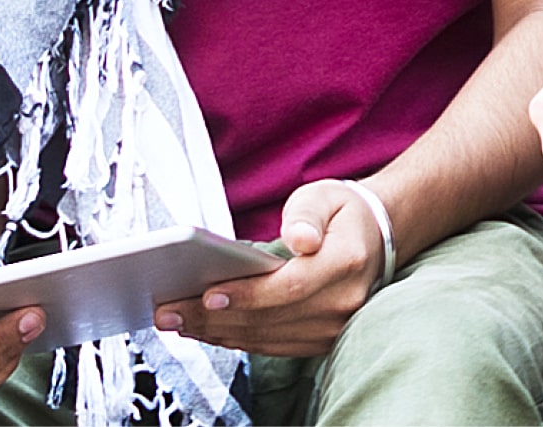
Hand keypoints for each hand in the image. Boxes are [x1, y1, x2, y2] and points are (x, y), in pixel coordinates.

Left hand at [154, 180, 387, 357]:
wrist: (375, 240)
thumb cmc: (339, 214)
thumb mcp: (324, 197)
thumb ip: (307, 215)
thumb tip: (300, 239)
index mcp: (346, 263)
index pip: (289, 287)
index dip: (247, 295)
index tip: (206, 295)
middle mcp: (344, 302)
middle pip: (269, 318)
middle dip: (213, 318)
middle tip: (167, 313)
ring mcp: (334, 327)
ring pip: (265, 337)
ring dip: (216, 333)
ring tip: (176, 323)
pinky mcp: (320, 341)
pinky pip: (271, 345)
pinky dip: (234, 339)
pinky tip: (204, 331)